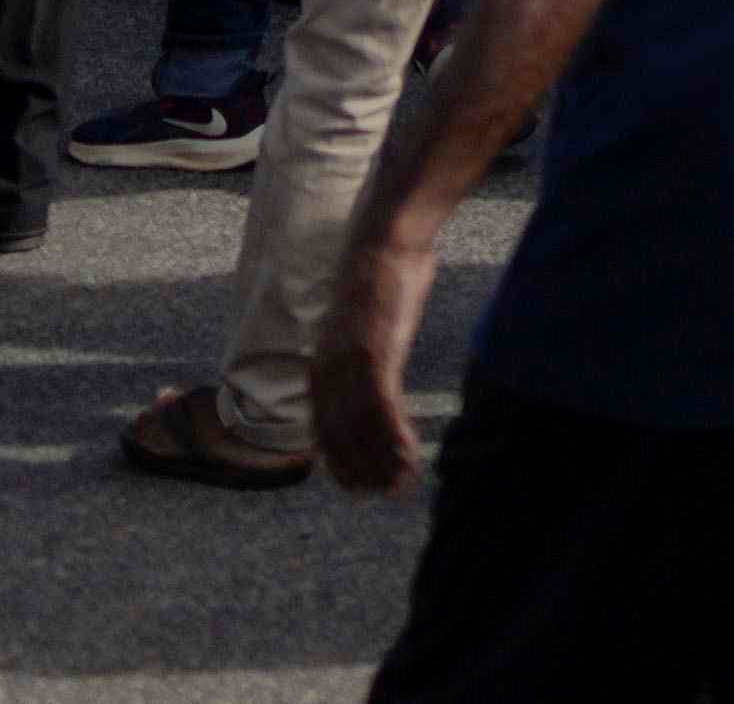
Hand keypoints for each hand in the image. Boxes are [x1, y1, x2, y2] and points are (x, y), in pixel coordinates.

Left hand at [311, 239, 432, 494]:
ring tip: (403, 485)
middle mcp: (327, 371)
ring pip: (362, 430)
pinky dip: (396, 438)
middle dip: (362, 471)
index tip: (358, 486)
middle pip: (340, 437)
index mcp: (321, 366)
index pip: (323, 430)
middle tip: (385, 494)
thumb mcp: (361, 323)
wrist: (385, 239)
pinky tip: (412, 456)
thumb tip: (371, 367)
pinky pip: (383, 409)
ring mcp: (349, 364)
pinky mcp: (374, 354)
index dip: (340, 462)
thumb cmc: (381, 275)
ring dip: (384, 462)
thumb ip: (360, 350)